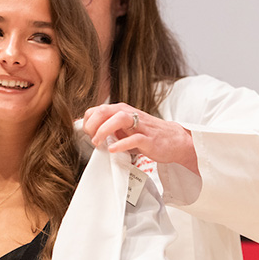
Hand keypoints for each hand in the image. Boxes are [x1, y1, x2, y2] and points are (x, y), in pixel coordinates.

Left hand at [82, 103, 198, 175]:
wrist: (173, 140)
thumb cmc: (146, 135)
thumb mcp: (124, 129)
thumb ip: (107, 128)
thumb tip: (85, 130)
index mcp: (121, 111)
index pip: (97, 110)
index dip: (88, 122)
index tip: (87, 135)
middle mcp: (130, 114)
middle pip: (105, 110)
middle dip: (92, 124)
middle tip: (91, 138)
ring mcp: (140, 125)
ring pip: (119, 118)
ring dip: (104, 130)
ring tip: (98, 142)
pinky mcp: (149, 138)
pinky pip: (134, 139)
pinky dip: (121, 144)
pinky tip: (113, 149)